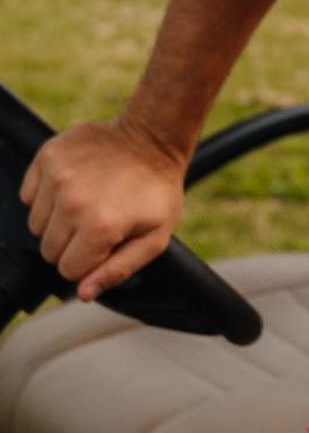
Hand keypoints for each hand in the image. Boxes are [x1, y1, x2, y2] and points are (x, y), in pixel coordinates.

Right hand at [18, 118, 186, 302]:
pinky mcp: (47, 157)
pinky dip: (46, 196)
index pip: (68, 270)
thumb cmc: (156, 190)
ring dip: (58, 221)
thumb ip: (118, 270)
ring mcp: (57, 177)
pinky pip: (29, 195)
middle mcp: (72, 202)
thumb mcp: (154, 238)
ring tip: (88, 203)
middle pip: (49, 250)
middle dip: (72, 245)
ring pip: (36, 225)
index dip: (88, 262)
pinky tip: (74, 187)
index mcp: (100, 226)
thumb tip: (83, 293)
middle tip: (98, 223)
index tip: (106, 244)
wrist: (151, 139)